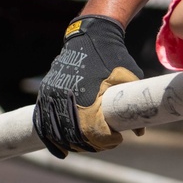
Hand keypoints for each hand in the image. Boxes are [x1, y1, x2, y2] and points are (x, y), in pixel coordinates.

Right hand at [32, 15, 143, 156]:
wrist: (89, 35)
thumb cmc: (114, 57)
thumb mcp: (129, 76)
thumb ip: (133, 104)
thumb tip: (140, 132)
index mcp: (89, 95)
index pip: (93, 130)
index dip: (105, 140)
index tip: (116, 139)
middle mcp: (68, 96)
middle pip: (73, 135)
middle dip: (89, 145)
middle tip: (102, 145)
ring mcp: (54, 93)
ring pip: (56, 129)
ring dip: (69, 143)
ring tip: (83, 147)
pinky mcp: (46, 91)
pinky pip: (42, 119)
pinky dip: (49, 135)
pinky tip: (60, 147)